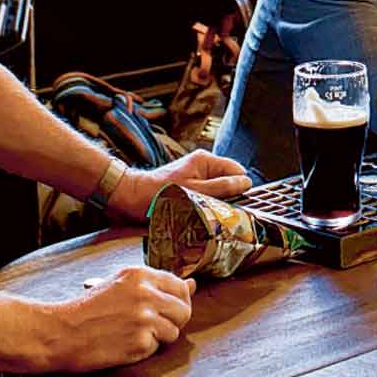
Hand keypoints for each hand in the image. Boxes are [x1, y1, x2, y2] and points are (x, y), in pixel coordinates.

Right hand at [49, 266, 193, 370]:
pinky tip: (125, 345)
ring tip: (134, 334)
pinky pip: (157, 348)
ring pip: (174, 331)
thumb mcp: (119, 285)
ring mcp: (144, 318)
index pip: (180, 286)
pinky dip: (144, 350)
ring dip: (159, 337)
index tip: (167, 309)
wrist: (61, 333)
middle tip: (152, 326)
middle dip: (173, 321)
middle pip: (184, 310)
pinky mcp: (140, 342)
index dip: (178, 301)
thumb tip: (193, 284)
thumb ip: (157, 284)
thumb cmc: (87, 309)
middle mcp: (146, 294)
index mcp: (140, 275)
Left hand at [112, 150, 250, 222]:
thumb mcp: (194, 192)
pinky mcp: (187, 185)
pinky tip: (200, 215)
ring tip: (209, 215)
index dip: (241, 187)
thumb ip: (222, 187)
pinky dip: (205, 205)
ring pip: (217, 190)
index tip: (241, 205)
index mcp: (205, 160)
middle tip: (223, 213)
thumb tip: (246, 183)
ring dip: (216, 203)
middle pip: (228, 180)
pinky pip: (205, 194)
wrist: (130, 197)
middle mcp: (201, 165)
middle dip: (229, 196)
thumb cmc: (159, 194)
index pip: (236, 170)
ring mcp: (194, 175)